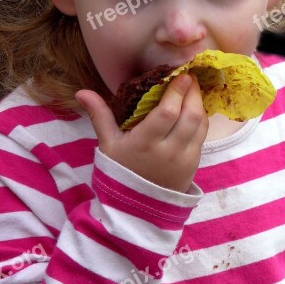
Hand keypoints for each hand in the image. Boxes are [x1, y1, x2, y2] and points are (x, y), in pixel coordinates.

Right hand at [75, 74, 207, 192]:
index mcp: (145, 143)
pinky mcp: (194, 164)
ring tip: (192, 89)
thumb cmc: (120, 170)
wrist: (136, 208)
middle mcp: (168, 151)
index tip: (180, 74)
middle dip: (192, 92)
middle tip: (189, 77)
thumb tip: (81, 92)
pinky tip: (193, 108)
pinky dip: (200, 119)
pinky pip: (202, 136)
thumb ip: (99, 115)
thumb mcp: (107, 143)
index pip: (166, 113)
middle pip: (189, 116)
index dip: (176, 92)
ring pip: (200, 125)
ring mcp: (184, 159)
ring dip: (199, 103)